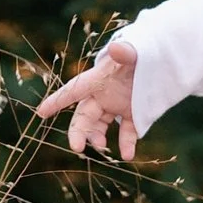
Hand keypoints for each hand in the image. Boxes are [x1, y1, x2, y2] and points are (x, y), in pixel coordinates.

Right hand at [35, 40, 141, 158]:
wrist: (161, 60)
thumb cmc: (141, 53)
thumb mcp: (134, 53)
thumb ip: (125, 52)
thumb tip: (116, 47)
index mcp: (98, 79)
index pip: (74, 90)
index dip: (57, 101)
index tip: (41, 113)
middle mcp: (103, 94)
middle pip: (84, 115)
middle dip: (78, 131)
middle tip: (77, 147)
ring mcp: (117, 105)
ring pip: (100, 125)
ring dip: (97, 137)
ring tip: (102, 146)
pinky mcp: (133, 113)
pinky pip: (126, 132)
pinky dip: (126, 144)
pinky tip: (127, 155)